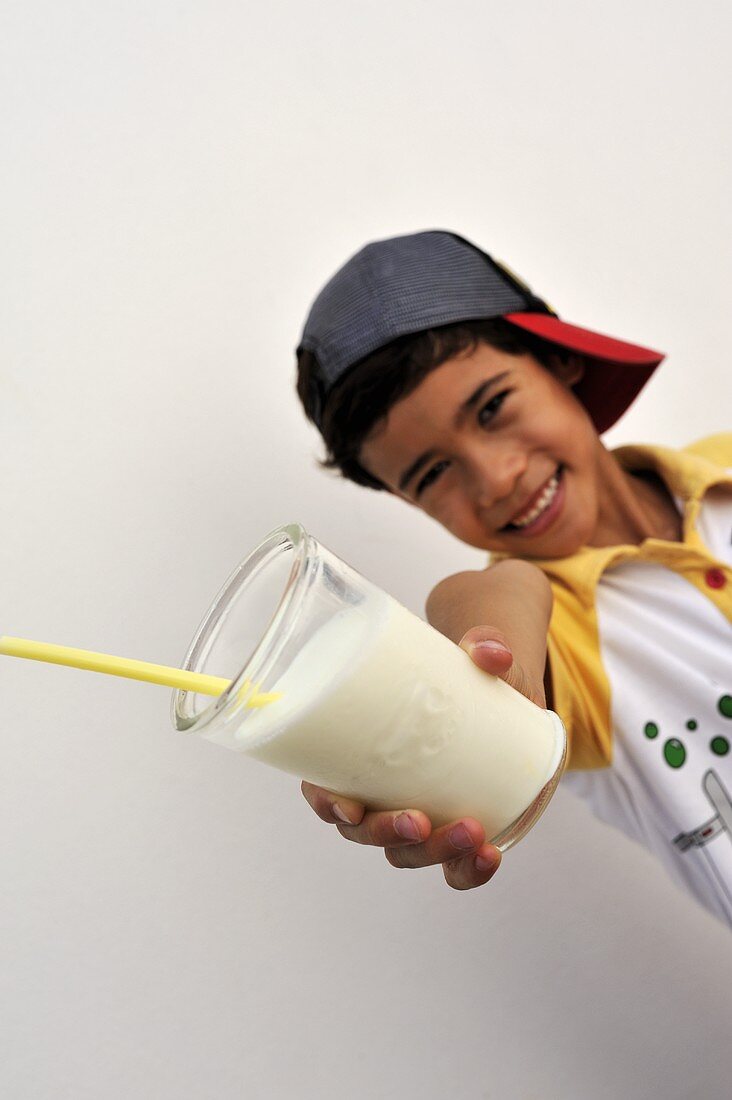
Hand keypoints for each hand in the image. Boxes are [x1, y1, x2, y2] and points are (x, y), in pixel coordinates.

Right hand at [301, 627, 545, 890]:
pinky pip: (452, 869)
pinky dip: (467, 871)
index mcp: (358, 753)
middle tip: (418, 821)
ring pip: (406, 852)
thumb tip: (492, 653)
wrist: (504, 695)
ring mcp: (415, 817)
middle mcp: (378, 793)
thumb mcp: (472, 653)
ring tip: (472, 833)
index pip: (324, 788)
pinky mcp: (454, 831)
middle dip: (387, 834)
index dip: (327, 803)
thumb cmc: (464, 672)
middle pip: (364, 831)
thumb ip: (483, 644)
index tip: (347, 804)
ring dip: (434, 853)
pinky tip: (489, 857)